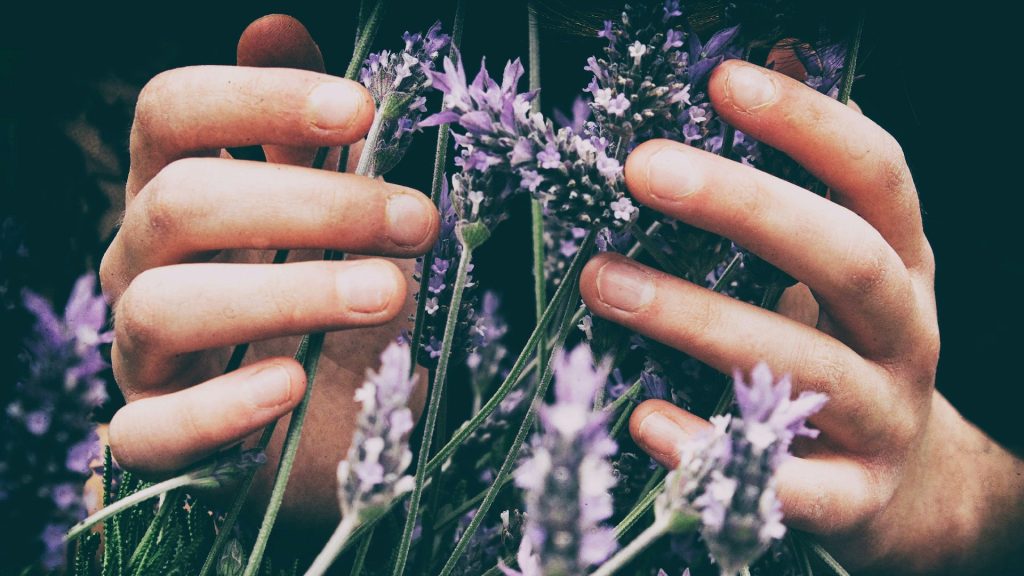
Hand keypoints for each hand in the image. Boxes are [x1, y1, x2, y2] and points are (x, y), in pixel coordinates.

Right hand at [98, 15, 437, 531]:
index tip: (360, 109)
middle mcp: (142, 263)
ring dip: (289, 293)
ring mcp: (141, 353)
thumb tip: (275, 26)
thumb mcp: (325, 212)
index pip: (169, 114)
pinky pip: (151, 431)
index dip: (255, 99)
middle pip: (180, 204)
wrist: (316, 420)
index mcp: (176, 192)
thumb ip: (299, 131)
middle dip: (310, 203)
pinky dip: (223, 406)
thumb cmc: (320, 298)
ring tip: (391, 292)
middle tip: (417, 219)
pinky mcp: (155, 435)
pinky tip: (292, 386)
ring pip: (165, 307)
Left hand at [579, 60, 1023, 573]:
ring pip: (804, 365)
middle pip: (844, 258)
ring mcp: (884, 417)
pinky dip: (713, 448)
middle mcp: (905, 332)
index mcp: (902, 263)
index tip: (723, 81)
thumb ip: (811, 174)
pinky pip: (787, 482)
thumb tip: (775, 54)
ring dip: (696, 318)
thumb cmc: (855, 352)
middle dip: (744, 207)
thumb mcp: (852, 261)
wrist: (916, 488)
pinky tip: (645, 419)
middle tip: (641, 169)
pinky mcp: (853, 498)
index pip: (875, 176)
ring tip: (600, 281)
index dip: (808, 123)